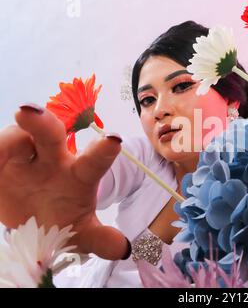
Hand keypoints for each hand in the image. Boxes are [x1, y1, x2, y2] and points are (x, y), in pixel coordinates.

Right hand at [0, 103, 128, 260]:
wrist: (29, 224)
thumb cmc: (61, 221)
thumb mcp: (79, 233)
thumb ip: (99, 238)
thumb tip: (122, 249)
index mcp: (79, 175)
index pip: (94, 161)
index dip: (103, 151)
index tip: (114, 140)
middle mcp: (53, 159)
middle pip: (51, 134)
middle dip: (42, 122)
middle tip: (29, 112)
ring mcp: (24, 156)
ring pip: (17, 137)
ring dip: (11, 140)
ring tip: (9, 148)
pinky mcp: (0, 159)